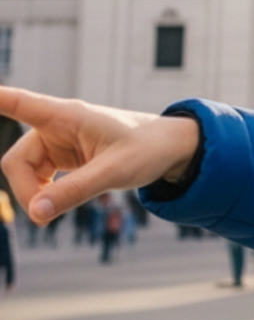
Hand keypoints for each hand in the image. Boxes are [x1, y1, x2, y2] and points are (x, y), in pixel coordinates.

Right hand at [0, 87, 198, 225]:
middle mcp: (57, 126)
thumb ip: (75, 191)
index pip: (18, 102)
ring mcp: (58, 142)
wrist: (171, 149)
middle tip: (43, 217)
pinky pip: (38, 178)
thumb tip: (36, 214)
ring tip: (51, 215)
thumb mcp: (115, 172)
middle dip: (24, 190)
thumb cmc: (149, 149)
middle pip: (15, 160)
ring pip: (24, 172)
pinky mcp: (64, 157)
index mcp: (67, 116)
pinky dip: (43, 195)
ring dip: (33, 195)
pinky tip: (54, 206)